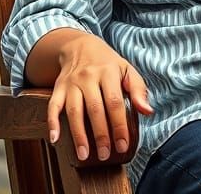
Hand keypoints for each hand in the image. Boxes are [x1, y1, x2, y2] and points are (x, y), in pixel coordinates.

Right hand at [47, 32, 153, 160]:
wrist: (80, 46)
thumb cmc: (107, 63)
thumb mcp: (126, 70)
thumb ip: (138, 90)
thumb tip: (147, 111)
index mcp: (109, 72)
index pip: (115, 102)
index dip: (119, 125)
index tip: (122, 145)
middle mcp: (89, 76)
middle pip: (95, 109)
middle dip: (100, 134)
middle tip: (105, 154)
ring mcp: (72, 82)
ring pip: (74, 111)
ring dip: (78, 135)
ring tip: (84, 155)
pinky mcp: (58, 87)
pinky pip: (53, 106)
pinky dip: (52, 122)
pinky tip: (55, 138)